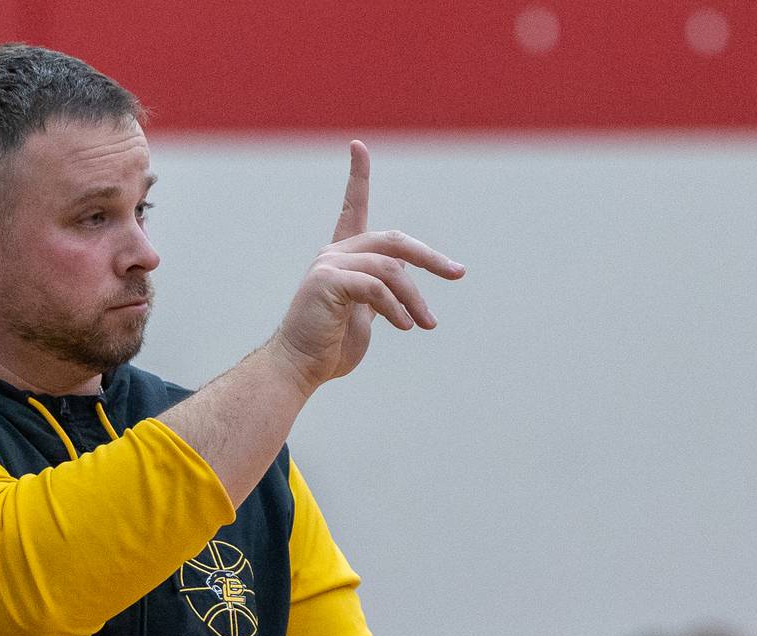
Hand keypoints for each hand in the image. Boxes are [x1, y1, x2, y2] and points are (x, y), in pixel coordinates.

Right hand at [266, 141, 464, 395]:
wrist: (299, 368)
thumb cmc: (329, 348)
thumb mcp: (364, 316)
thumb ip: (382, 292)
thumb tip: (406, 278)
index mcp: (341, 257)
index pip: (352, 208)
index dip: (357, 176)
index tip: (358, 146)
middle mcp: (333, 254)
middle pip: (393, 241)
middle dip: (430, 257)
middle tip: (457, 273)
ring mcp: (328, 265)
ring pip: (391, 269)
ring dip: (415, 299)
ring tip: (425, 324)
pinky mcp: (327, 282)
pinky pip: (376, 288)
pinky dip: (396, 308)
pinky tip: (405, 326)